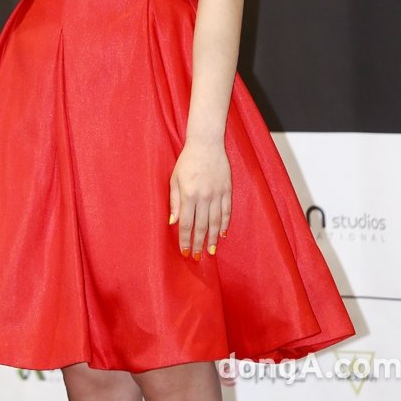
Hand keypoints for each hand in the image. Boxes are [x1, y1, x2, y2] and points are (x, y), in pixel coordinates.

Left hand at [169, 139, 231, 259]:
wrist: (206, 144)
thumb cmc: (187, 161)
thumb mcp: (175, 179)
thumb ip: (174, 201)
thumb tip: (172, 222)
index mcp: (188, 194)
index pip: (185, 223)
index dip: (185, 239)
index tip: (185, 251)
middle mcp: (203, 196)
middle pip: (201, 226)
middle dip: (198, 243)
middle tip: (197, 257)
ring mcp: (217, 193)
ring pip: (215, 222)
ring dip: (213, 238)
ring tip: (211, 251)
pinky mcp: (227, 189)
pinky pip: (227, 211)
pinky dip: (225, 224)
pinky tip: (223, 234)